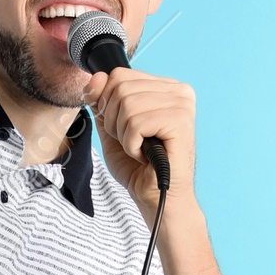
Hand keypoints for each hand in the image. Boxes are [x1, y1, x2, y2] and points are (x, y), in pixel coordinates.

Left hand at [86, 66, 195, 215]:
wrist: (158, 199)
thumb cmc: (139, 168)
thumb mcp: (112, 129)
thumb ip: (102, 102)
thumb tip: (94, 79)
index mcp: (164, 87)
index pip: (119, 75)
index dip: (107, 104)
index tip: (121, 129)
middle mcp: (177, 90)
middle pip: (120, 87)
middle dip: (115, 122)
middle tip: (133, 142)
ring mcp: (181, 103)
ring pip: (127, 105)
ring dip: (124, 135)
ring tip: (140, 149)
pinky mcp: (180, 120)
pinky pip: (136, 123)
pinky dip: (132, 145)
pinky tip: (146, 155)